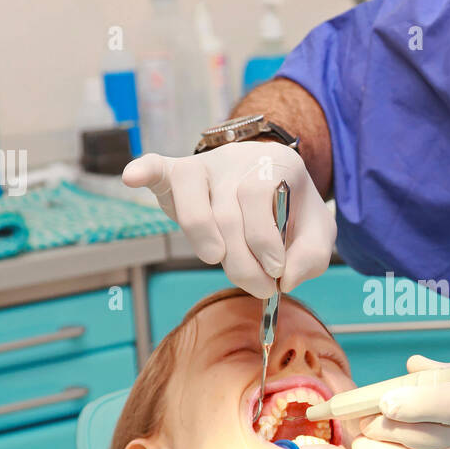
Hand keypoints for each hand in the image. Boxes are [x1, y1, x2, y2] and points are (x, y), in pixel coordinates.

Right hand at [122, 141, 335, 297]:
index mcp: (274, 165)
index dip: (264, 240)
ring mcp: (204, 167)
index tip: (276, 271)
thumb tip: (285, 277)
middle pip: (226, 214)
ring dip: (202, 239)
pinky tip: (132, 177)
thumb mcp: (317, 233)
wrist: (271, 179)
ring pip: (193, 203)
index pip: (257, 197)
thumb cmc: (292, 211)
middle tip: (260, 287)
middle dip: (241, 261)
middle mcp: (236, 161)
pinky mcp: (178, 175)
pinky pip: (157, 168)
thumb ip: (311, 256)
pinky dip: (143, 171)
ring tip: (218, 259)